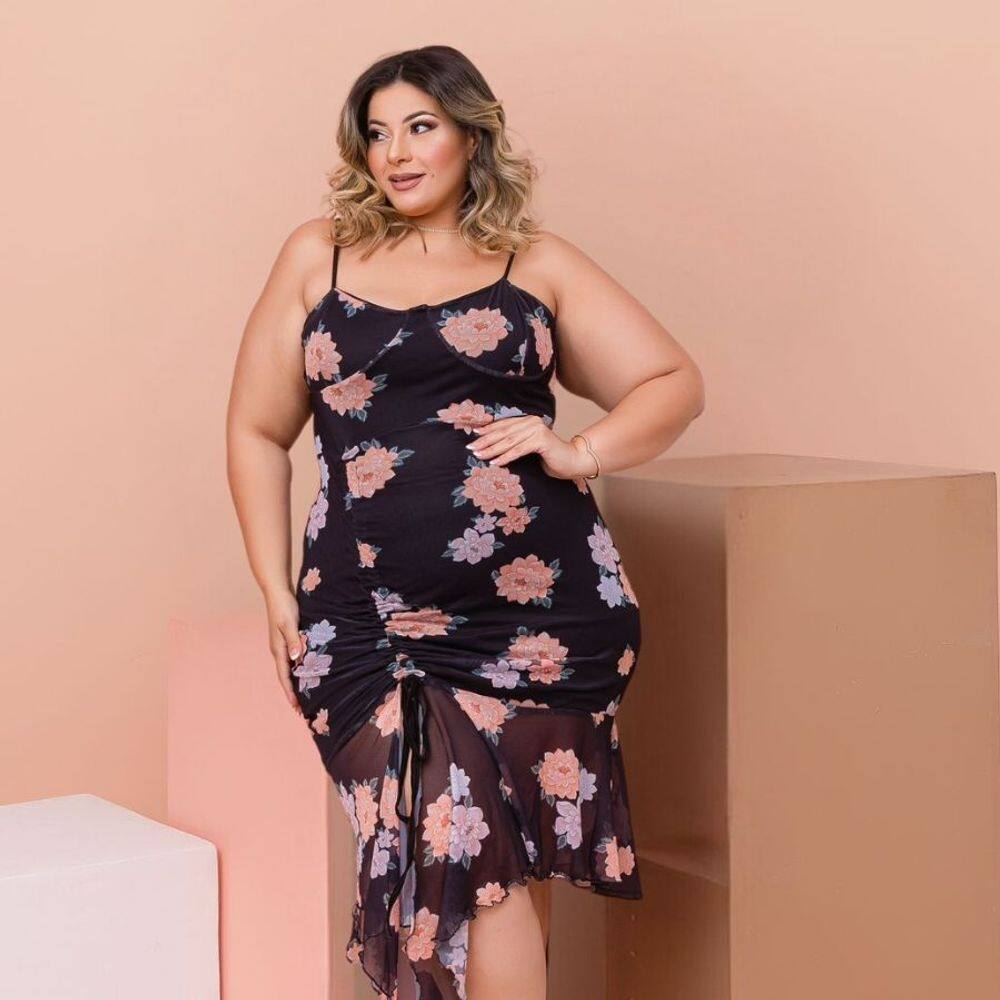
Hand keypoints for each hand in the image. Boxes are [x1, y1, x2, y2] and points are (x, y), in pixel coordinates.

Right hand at [264, 587, 304, 716]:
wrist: (278, 592)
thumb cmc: (284, 607)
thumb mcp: (289, 624)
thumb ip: (294, 641)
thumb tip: (295, 659)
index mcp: (278, 649)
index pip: (284, 676)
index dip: (290, 692)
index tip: (296, 707)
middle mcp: (279, 650)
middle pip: (286, 676)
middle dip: (293, 692)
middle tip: (302, 709)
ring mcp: (283, 645)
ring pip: (290, 668)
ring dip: (296, 682)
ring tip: (305, 695)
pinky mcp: (288, 639)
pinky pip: (293, 659)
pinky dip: (299, 669)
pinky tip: (306, 672)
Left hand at [468, 415, 596, 479]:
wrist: (572, 462)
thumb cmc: (549, 457)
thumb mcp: (528, 448)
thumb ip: (515, 443)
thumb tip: (491, 447)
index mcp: (527, 421)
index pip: (503, 425)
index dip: (487, 430)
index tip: (473, 436)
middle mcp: (531, 421)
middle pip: (503, 432)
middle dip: (485, 441)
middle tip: (471, 448)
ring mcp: (537, 429)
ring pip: (509, 441)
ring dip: (492, 449)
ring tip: (479, 456)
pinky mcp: (541, 440)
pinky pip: (519, 449)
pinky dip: (506, 457)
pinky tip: (495, 462)